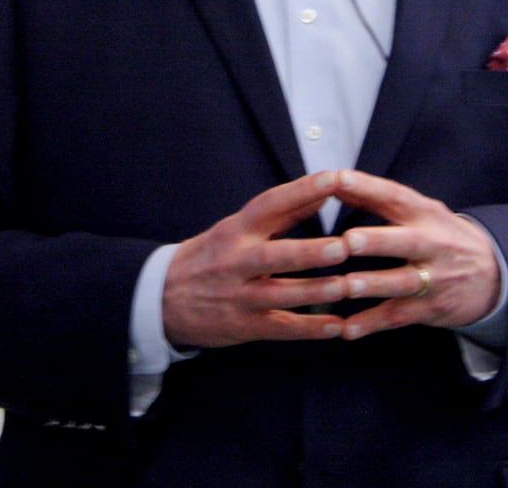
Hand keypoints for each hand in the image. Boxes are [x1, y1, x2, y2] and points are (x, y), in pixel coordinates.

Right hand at [162, 171, 350, 347]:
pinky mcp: (243, 326)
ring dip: (315, 292)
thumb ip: (279, 215)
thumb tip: (320, 194)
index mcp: (235, 230)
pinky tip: (337, 327)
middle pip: (275, 256)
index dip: (302, 190)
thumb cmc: (208, 257)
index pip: (271, 204)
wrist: (160, 297)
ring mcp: (239, 296)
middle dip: (309, 252)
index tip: (335, 178)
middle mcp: (236, 261)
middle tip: (343, 246)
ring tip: (347, 287)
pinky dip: (309, 329)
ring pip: (280, 295)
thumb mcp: (234, 229)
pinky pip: (280, 328)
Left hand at [331, 169, 500, 338]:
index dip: (367, 187)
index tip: (338, 179)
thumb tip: (335, 180)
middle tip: (349, 241)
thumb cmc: (442, 236)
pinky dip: (373, 323)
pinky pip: (399, 316)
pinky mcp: (431, 308)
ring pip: (403, 282)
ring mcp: (434, 278)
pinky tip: (347, 329)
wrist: (494, 275)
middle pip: (406, 242)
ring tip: (346, 286)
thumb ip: (378, 199)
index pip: (395, 196)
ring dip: (374, 285)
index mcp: (425, 214)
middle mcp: (432, 244)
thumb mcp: (421, 212)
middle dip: (378, 241)